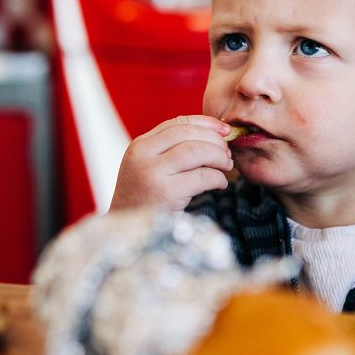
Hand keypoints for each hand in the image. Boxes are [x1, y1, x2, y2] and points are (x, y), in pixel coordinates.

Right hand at [109, 115, 233, 211]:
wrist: (126, 230)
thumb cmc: (144, 199)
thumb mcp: (148, 167)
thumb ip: (170, 150)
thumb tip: (214, 135)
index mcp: (140, 145)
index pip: (178, 123)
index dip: (206, 124)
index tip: (225, 130)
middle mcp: (143, 155)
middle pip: (189, 134)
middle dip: (216, 141)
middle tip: (227, 153)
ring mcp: (153, 173)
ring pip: (197, 151)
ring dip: (219, 157)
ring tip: (226, 166)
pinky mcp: (166, 192)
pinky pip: (203, 176)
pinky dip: (218, 178)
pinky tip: (220, 184)